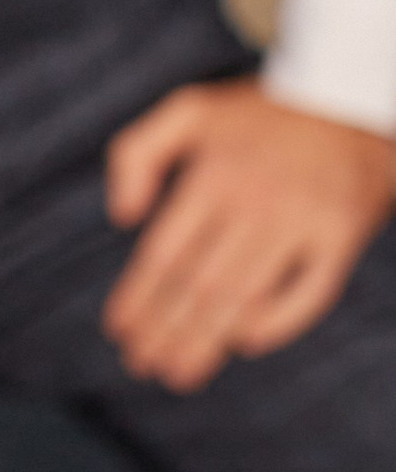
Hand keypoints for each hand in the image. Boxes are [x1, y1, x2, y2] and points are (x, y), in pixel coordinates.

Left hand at [103, 81, 395, 388]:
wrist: (351, 98)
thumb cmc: (260, 115)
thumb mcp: (189, 111)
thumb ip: (138, 153)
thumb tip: (121, 217)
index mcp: (213, 174)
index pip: (164, 253)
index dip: (138, 297)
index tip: (119, 331)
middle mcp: (256, 200)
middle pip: (200, 284)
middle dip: (166, 331)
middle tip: (142, 365)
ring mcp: (302, 221)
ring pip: (246, 296)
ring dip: (207, 341)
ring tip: (178, 373)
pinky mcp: (342, 236)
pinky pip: (311, 294)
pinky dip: (278, 324)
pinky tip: (244, 343)